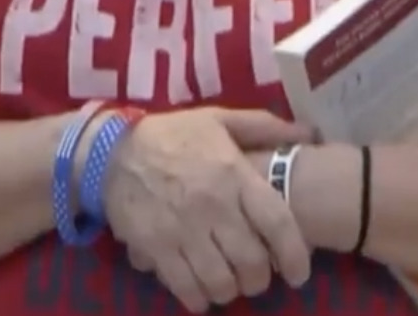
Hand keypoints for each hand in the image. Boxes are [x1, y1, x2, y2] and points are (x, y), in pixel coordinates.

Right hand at [102, 108, 313, 313]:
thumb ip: (264, 127)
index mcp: (232, 174)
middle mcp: (212, 205)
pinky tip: (200, 293)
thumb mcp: (217, 120)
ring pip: (221, 281)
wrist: (108, 150)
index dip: (295, 256)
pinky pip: (186, 287)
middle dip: (259, 279)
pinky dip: (198, 298)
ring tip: (228, 284)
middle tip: (255, 277)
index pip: (277, 224)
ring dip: (230, 291)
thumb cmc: (170, 136)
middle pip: (251, 262)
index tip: (298, 274)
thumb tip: (310, 135)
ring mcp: (181, 229)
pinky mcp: (155, 246)